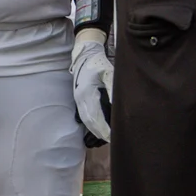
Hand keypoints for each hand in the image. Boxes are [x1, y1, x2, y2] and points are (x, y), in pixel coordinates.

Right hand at [70, 29, 112, 146]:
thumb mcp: (108, 73)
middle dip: (100, 133)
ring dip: (95, 130)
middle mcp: (80, 99)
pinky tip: (98, 128)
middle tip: (113, 141)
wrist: (84, 54)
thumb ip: (113, 88)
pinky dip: (91, 124)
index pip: (96, 117)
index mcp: (87, 94)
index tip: (113, 137)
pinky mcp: (78, 98)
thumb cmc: (98, 63)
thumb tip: (118, 104)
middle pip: (90, 122)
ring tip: (106, 137)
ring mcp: (78, 99)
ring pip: (86, 120)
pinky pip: (84, 115)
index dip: (104, 129)